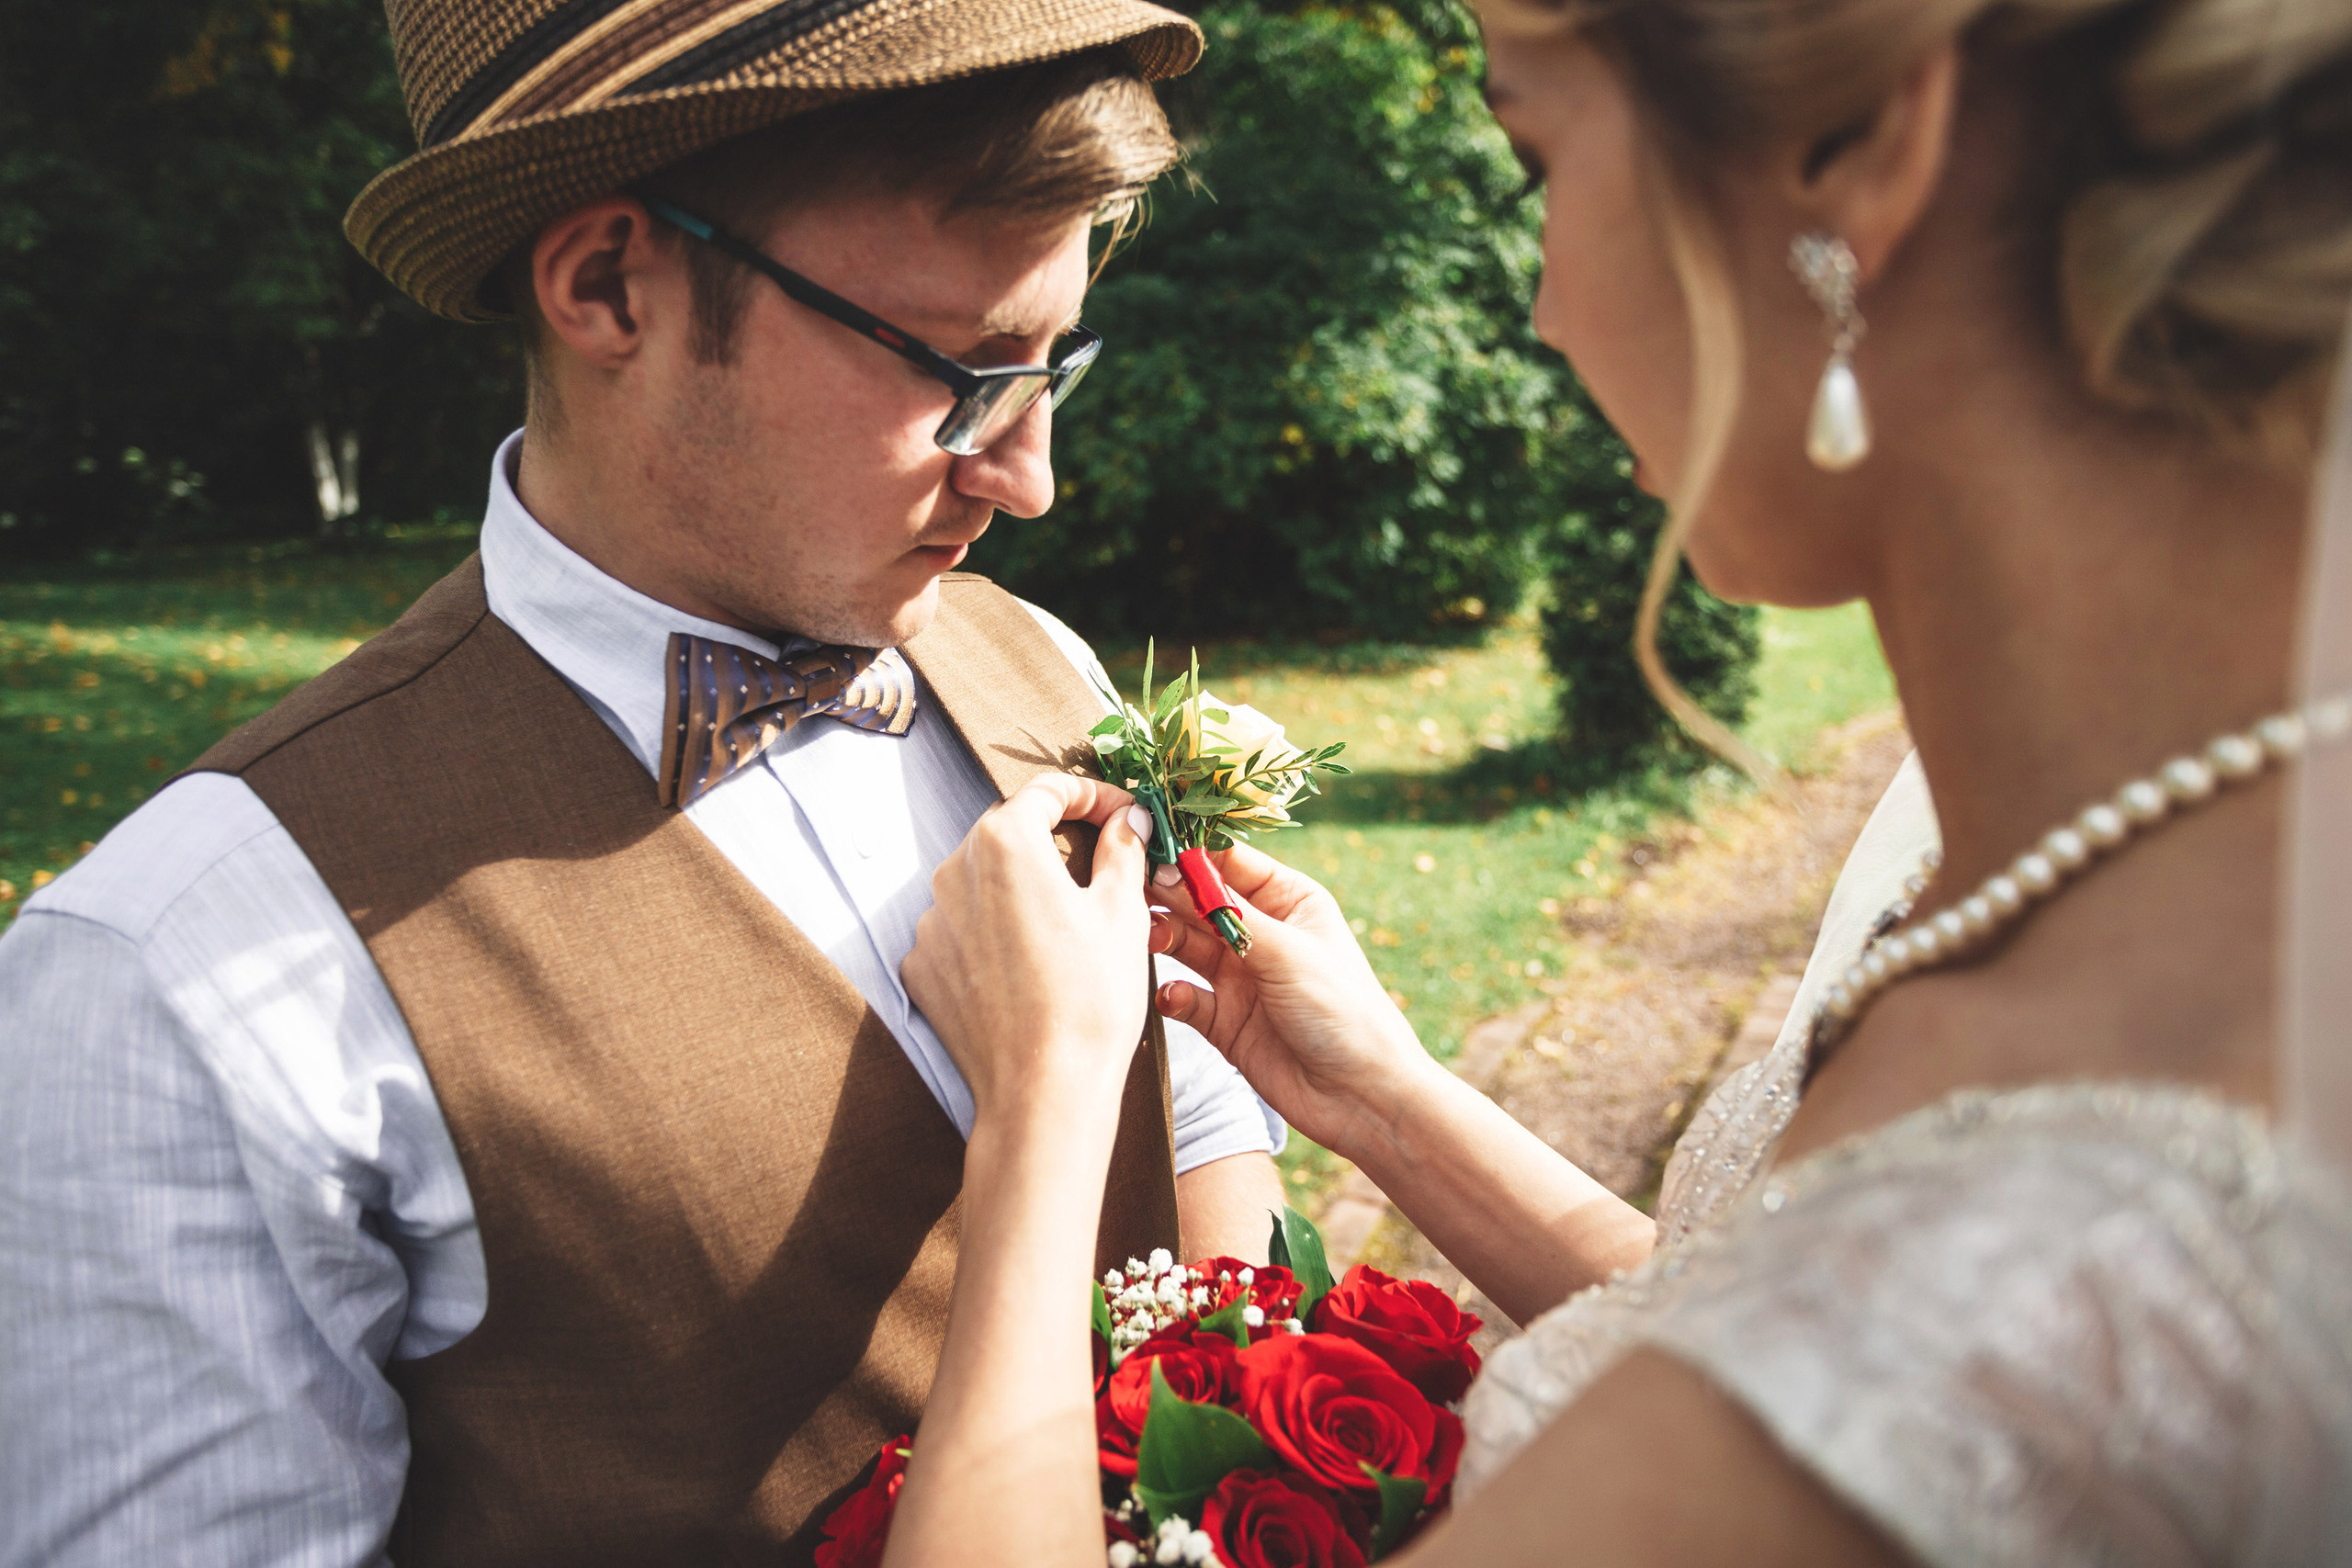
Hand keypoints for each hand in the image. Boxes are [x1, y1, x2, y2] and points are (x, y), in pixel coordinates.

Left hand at [904, 774, 1154, 1130]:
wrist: (1042, 1090)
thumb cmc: (1090, 998)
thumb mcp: (1122, 912)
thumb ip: (1122, 849)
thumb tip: (1126, 819)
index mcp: (1003, 843)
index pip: (1046, 791)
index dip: (1092, 795)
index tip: (1121, 815)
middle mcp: (953, 872)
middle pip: (1008, 833)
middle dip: (1055, 838)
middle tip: (1102, 860)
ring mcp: (929, 922)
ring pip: (982, 882)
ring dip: (1021, 887)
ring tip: (1068, 922)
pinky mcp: (921, 966)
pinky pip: (961, 930)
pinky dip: (993, 933)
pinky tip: (1030, 963)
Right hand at [1150, 842, 1441, 1152]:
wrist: (1362, 1096)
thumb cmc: (1343, 1010)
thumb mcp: (1287, 951)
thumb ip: (1227, 914)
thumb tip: (1174, 869)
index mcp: (1289, 900)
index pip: (1228, 861)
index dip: (1188, 853)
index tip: (1148, 845)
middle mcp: (1261, 933)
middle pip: (1198, 899)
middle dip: (1167, 893)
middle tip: (1130, 888)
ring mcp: (1241, 977)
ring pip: (1185, 944)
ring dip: (1162, 938)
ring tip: (1147, 939)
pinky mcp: (1225, 1021)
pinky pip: (1186, 997)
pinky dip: (1174, 994)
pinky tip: (1174, 997)